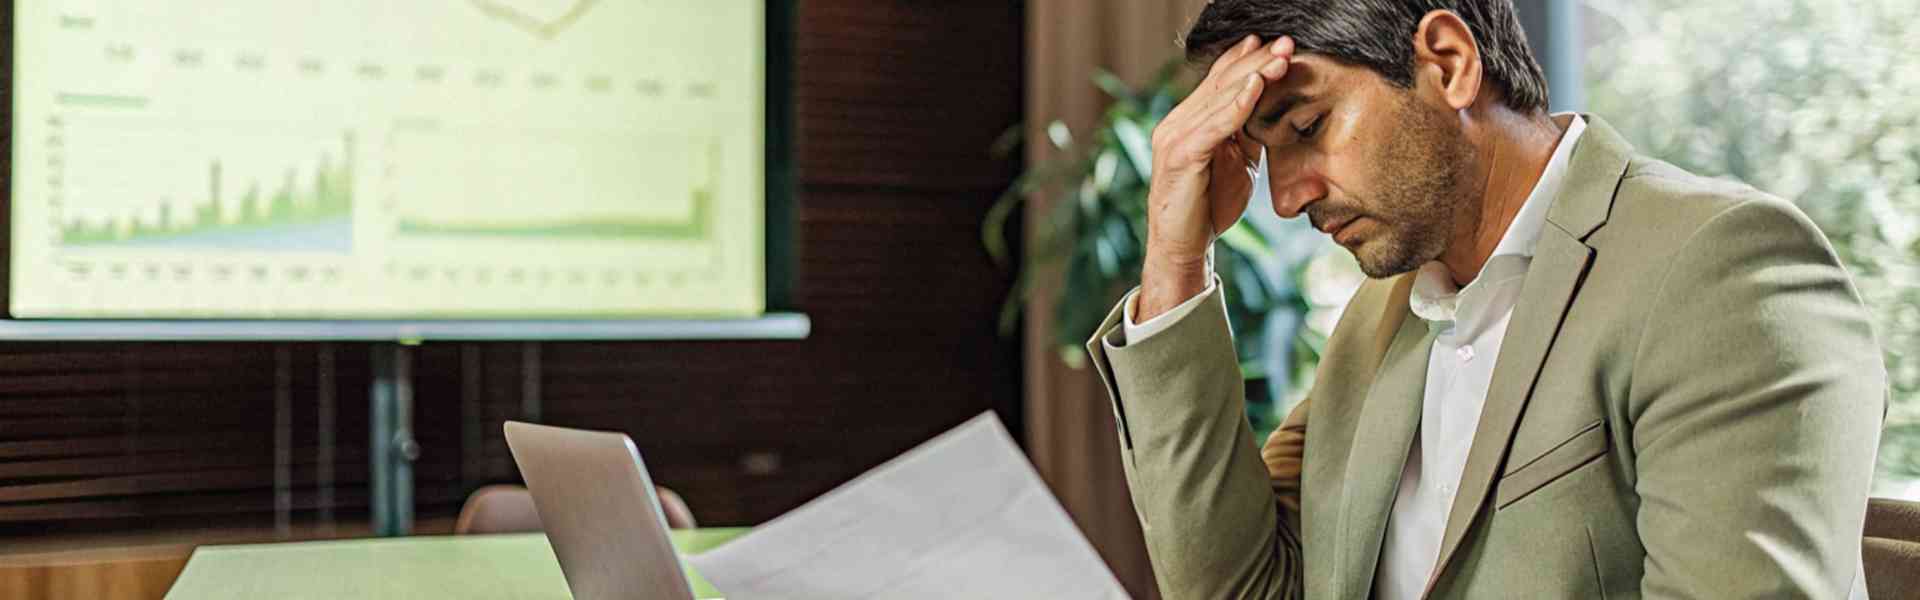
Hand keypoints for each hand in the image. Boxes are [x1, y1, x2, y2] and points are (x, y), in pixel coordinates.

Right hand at [1138, 35, 1292, 321]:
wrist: (1184, 247)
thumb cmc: (1209, 206)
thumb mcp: (1237, 162)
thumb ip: (1248, 133)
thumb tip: (1275, 107)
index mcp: (1188, 121)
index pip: (1220, 81)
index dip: (1247, 59)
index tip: (1277, 43)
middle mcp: (1176, 122)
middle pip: (1221, 82)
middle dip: (1256, 60)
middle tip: (1287, 42)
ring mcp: (1174, 137)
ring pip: (1219, 98)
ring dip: (1253, 76)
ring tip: (1280, 58)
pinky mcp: (1180, 156)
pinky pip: (1213, 125)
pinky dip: (1236, 105)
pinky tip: (1256, 88)